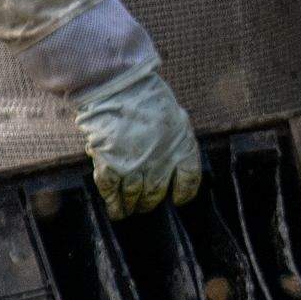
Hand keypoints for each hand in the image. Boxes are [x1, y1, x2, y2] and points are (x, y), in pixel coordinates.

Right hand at [72, 59, 203, 216]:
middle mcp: (160, 162)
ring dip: (132, 205)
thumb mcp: (175, 116)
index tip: (178, 199)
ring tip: (129, 212)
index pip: (189, 179)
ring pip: (134, 195)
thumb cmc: (147, 96)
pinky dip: (112, 202)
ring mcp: (134, 166)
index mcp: (181, 147)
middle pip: (157, 192)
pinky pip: (111, 190)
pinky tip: (114, 209)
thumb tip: (172, 153)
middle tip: (146, 207)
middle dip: (151, 202)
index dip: (184, 192)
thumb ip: (175, 138)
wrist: (118, 87)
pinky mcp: (110, 165)